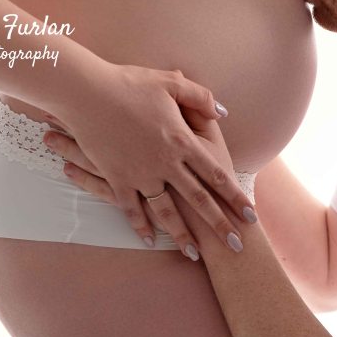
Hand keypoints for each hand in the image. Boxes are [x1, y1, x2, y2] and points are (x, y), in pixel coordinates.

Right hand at [44, 63, 255, 258]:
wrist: (87, 93)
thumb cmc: (129, 83)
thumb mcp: (170, 83)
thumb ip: (200, 97)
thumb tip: (222, 111)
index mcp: (181, 140)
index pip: (216, 174)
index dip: (234, 195)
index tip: (249, 213)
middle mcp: (165, 163)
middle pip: (198, 200)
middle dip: (219, 224)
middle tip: (235, 245)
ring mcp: (140, 174)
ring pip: (166, 212)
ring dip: (181, 234)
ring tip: (194, 253)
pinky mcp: (117, 178)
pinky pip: (131, 209)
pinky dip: (141, 226)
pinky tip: (150, 240)